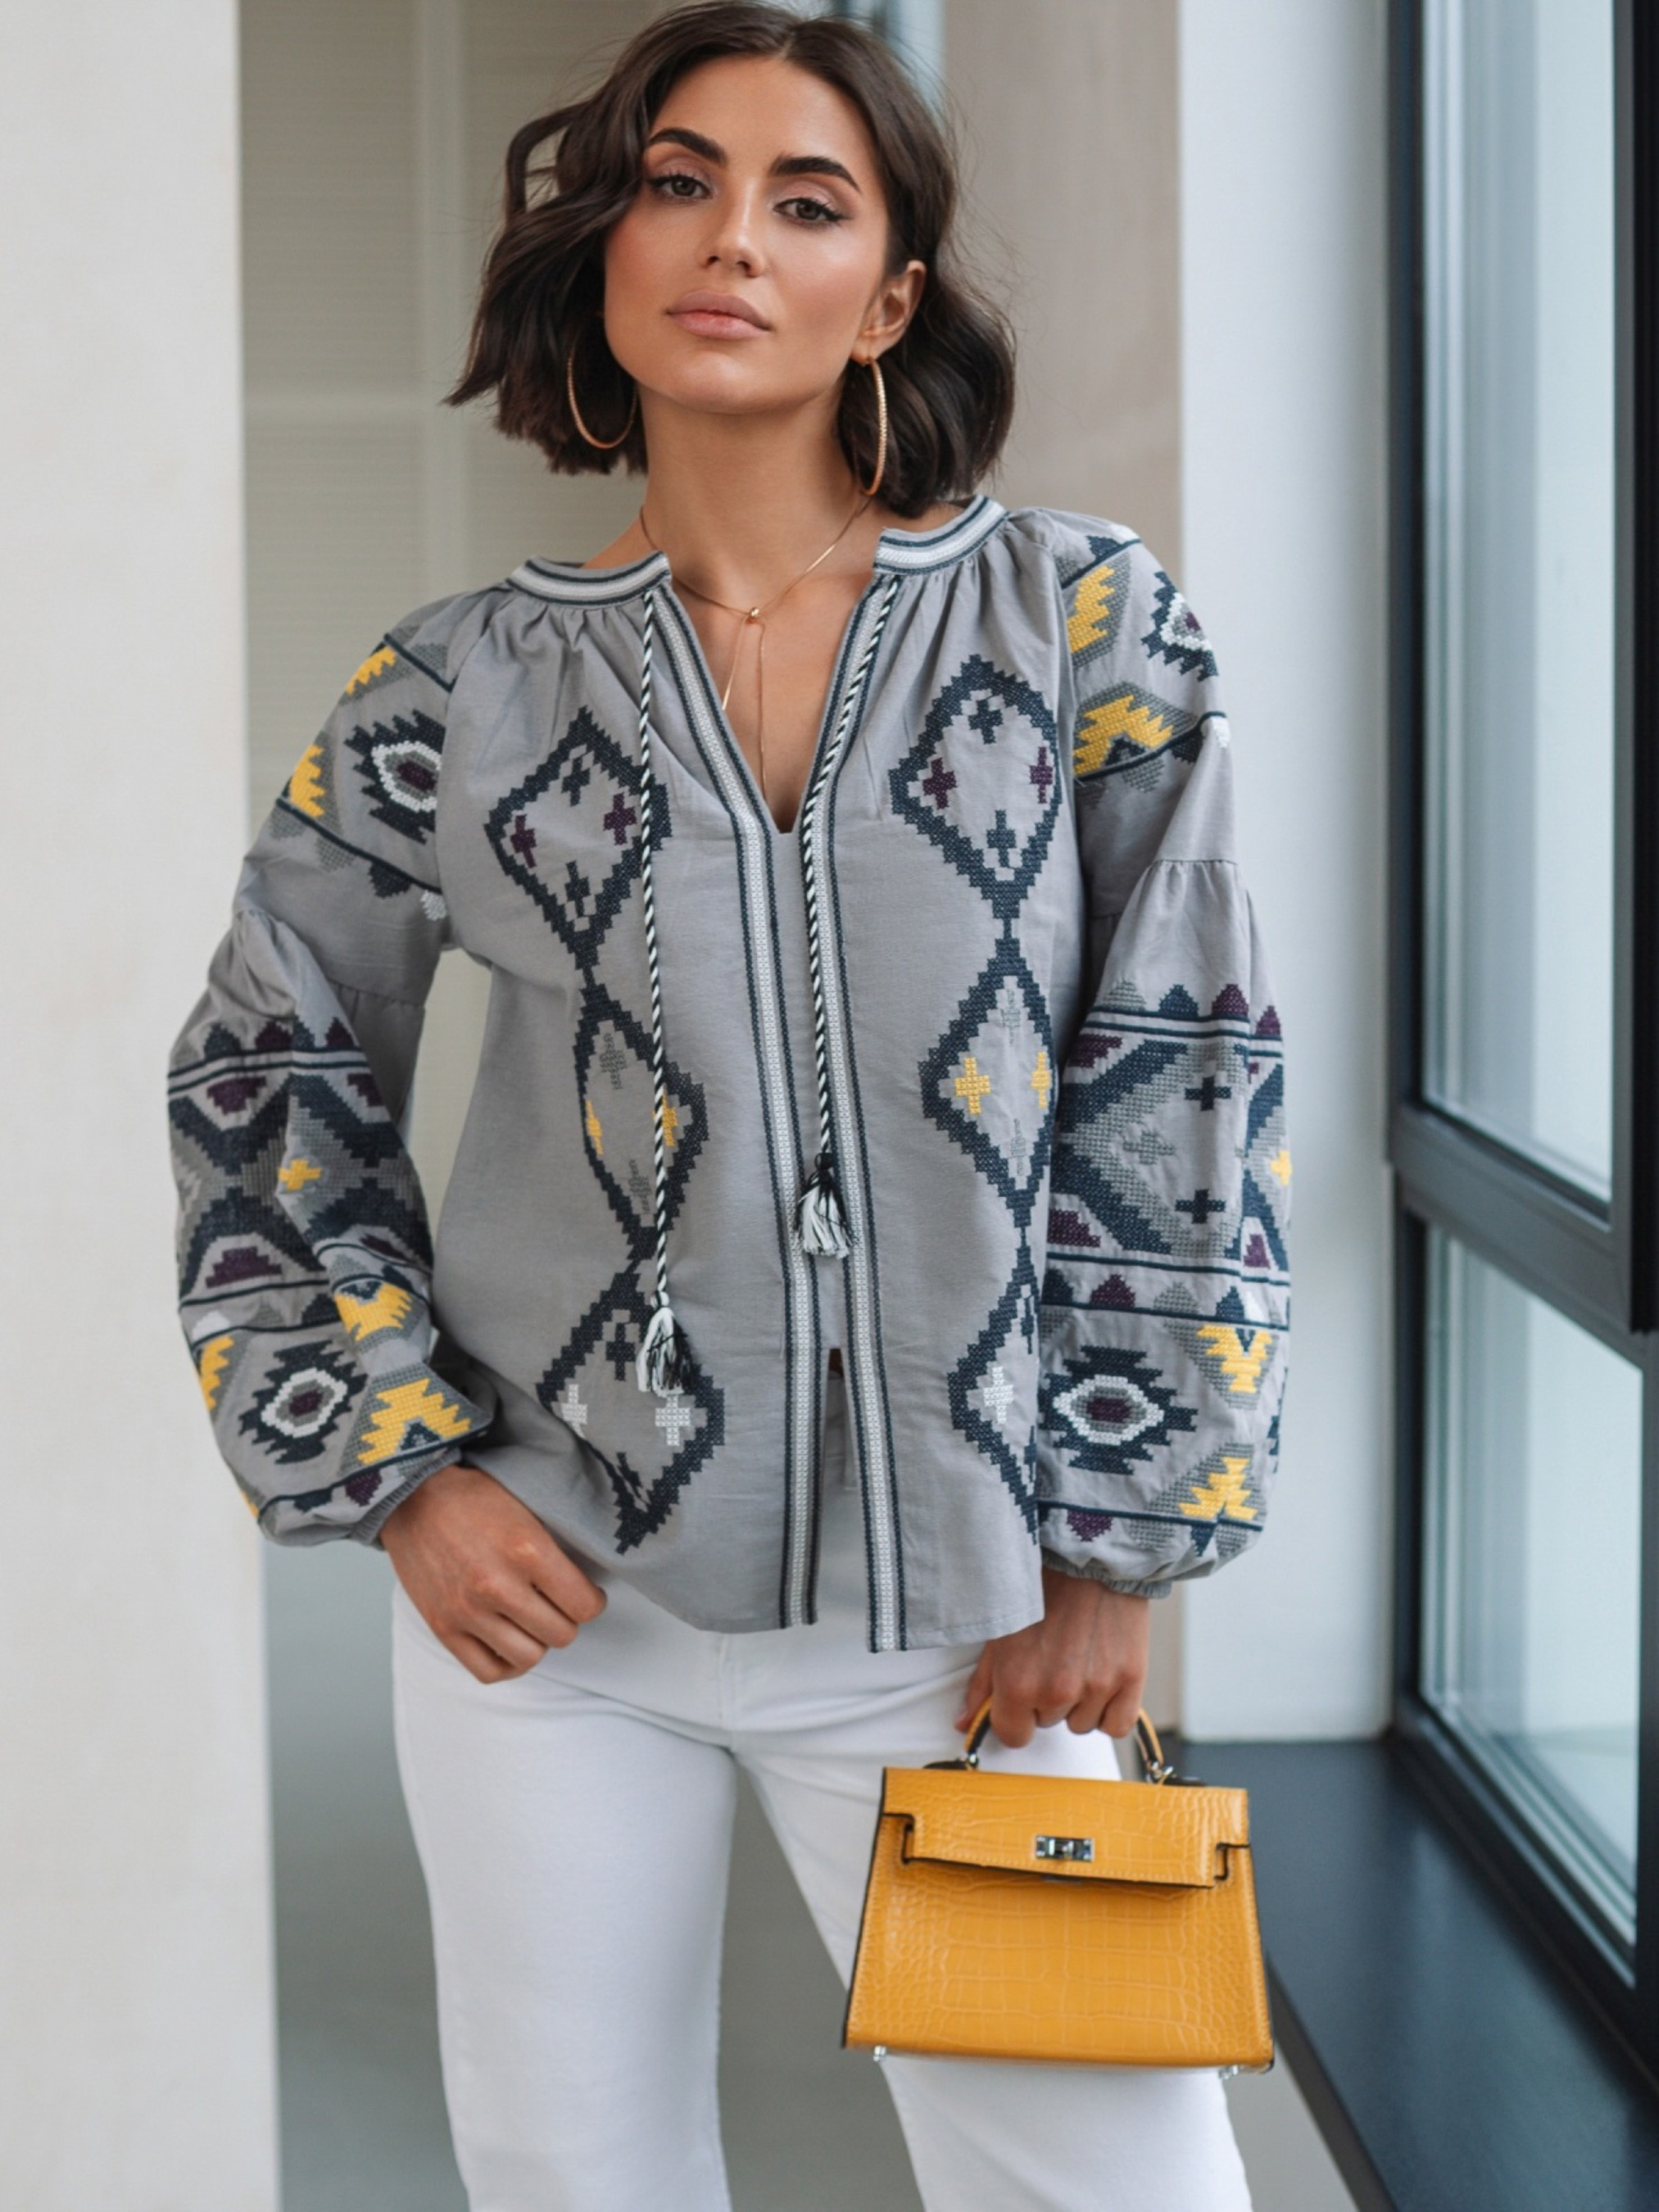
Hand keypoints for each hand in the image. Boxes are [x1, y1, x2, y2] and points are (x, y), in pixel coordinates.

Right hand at [380, 1461, 605, 1683]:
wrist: (412, 1498)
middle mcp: (497, 1586)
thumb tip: (588, 1583)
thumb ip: (555, 1548)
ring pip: (529, 1657)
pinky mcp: (442, 1628)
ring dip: (537, 1642)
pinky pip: (488, 1671)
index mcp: (527, 1550)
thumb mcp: (527, 1508)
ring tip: (532, 1622)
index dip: (591, 1602)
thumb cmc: (474, 1498)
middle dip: (566, 1620)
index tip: (585, 1595)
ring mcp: (467, 1611)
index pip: (584, 1605)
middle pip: (561, 1634)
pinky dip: (506, 1664)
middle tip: (557, 1605)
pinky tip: (509, 1642)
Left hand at [954, 1567, 1151, 1747]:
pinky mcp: (1130, 1679)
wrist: (1089, 1552)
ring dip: (1079, 1701)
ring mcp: (1096, 1687)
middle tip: (1053, 1654)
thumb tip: (963, 1724)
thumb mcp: (999, 1631)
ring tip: (1079, 1656)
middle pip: (1048, 1723)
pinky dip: (1110, 1709)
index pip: (1014, 1736)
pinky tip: (1102, 1675)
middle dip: (1047, 1697)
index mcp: (1017, 1684)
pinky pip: (1117, 1725)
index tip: (1022, 1694)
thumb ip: (982, 1685)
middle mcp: (1056, 1691)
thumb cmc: (1040, 1587)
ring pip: (1082, 1724)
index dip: (1016, 1715)